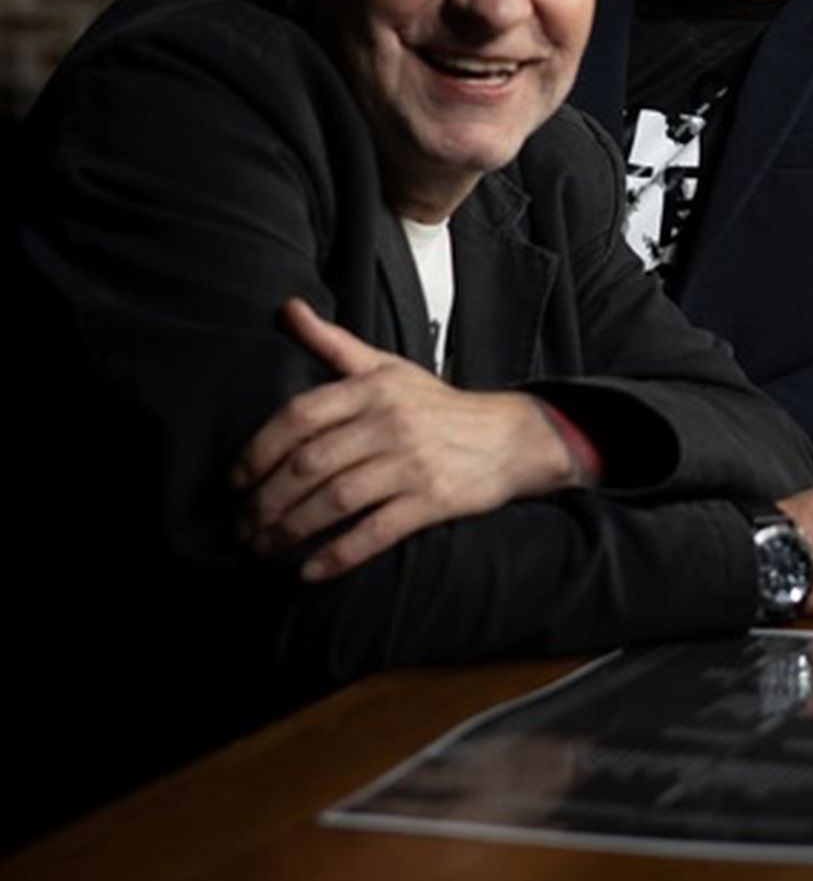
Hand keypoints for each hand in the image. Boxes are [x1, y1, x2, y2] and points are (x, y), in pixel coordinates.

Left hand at [235, 298, 579, 579]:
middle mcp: (390, 422)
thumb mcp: (387, 367)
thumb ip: (333, 343)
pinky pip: (375, 532)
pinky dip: (338, 555)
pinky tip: (310, 571)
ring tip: (265, 548)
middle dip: (265, 501)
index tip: (234, 480)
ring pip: (336, 500)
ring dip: (290, 530)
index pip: (301, 415)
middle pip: (310, 463)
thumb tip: (287, 309)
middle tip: (240, 526)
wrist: (510, 437)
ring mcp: (412, 462)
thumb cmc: (439, 406)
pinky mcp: (432, 500)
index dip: (259, 450)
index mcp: (373, 388)